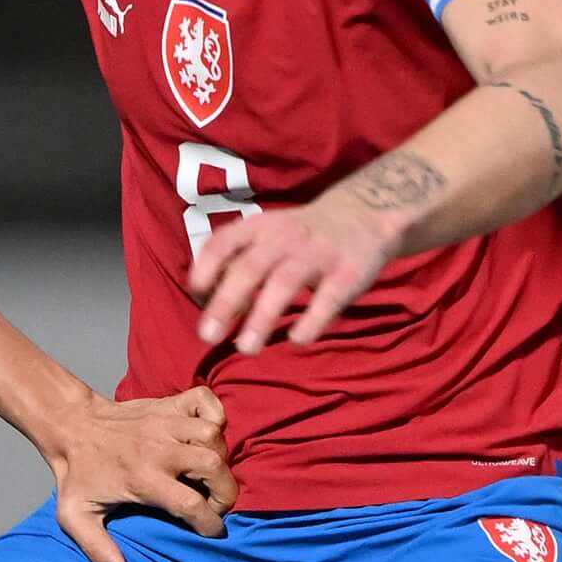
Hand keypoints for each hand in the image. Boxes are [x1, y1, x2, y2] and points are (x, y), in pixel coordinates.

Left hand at [40, 384, 234, 561]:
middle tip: (213, 504)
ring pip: (214, 435)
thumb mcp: (76, 516)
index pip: (191, 503)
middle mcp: (158, 448)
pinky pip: (206, 401)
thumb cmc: (77, 474)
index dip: (209, 523)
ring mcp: (165, 422)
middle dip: (225, 492)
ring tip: (207, 474)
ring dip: (220, 456)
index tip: (210, 531)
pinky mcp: (167, 403)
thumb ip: (98, 549)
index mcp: (141, 477)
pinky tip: (205, 435)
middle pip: (214, 467)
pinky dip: (215, 414)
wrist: (69, 426)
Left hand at [187, 183, 403, 354]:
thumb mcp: (266, 235)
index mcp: (259, 227)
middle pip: (249, 268)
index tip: (197, 294)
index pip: (223, 242)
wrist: (364, 213)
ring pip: (284, 283)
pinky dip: (311, 321)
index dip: (206, 267)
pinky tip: (296, 340)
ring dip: (262, 317)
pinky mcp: (348, 272)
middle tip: (208, 336)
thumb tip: (207, 307)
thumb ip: (238, 264)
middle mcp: (284, 237)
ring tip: (246, 348)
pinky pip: (327, 298)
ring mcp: (317, 253)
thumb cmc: (300, 235)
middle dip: (226, 302)